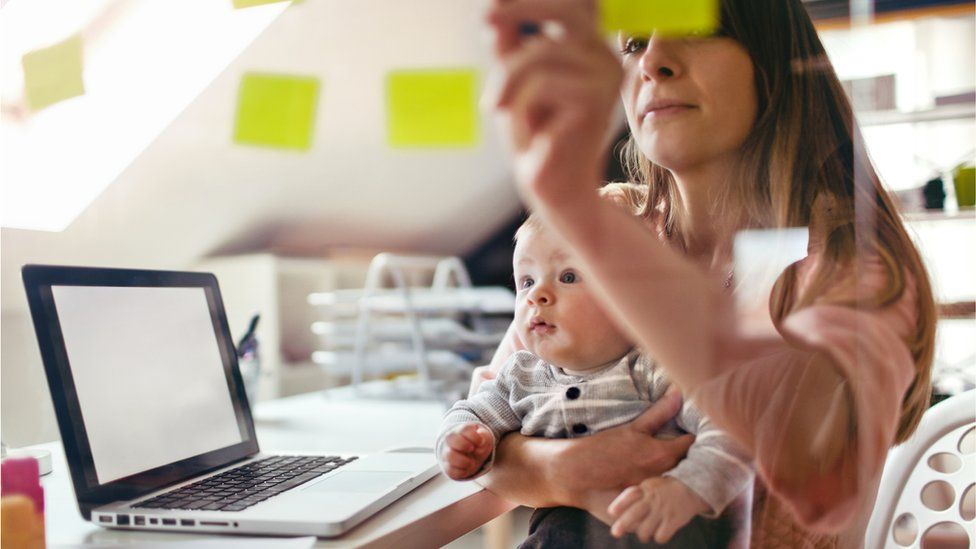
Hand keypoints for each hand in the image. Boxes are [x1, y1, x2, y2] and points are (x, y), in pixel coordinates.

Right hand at [440, 424, 494, 479]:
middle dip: (463, 444)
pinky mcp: (448, 467)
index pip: (464, 429)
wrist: (470, 454)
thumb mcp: (484, 437)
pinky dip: (461, 472)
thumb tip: (480, 443)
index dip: (474, 436)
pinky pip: (450, 470)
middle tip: (472, 449)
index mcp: (462, 430)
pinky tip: (467, 469)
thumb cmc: (477, 443)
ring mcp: (448, 453)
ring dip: (463, 461)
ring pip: (449, 455)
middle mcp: (451, 440)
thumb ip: (484, 437)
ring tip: (471, 462)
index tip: (480, 442)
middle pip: (450, 438)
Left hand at [485, 0, 621, 205]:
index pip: (577, 4)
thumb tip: (493, 13)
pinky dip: (519, 105)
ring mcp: (605, 79)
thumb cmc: (536, 135)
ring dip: (506, 80)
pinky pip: (541, 85)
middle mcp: (605, 58)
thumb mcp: (515, 82)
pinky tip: (527, 130)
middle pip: (568, 10)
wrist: (553, 186)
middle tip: (485, 18)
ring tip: (498, 107)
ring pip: (541, 54)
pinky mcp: (595, 102)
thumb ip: (509, 48)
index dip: (537, 0)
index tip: (493, 6)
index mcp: (590, 49)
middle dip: (522, 8)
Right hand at [547, 392, 694, 505]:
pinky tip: (656, 487)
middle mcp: (664, 476)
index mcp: (664, 454)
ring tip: (664, 470)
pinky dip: (662, 495)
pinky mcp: (645, 508)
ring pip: (676, 485)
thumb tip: (678, 391)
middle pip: (688, 467)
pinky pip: (661, 503)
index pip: (692, 445)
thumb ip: (659, 412)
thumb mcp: (632, 428)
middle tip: (679, 449)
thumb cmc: (603, 449)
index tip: (690, 433)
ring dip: (676, 477)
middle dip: (688, 458)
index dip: (693, 437)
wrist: (576, 475)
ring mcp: (655, 495)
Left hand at [608, 477, 710, 543]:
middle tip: (615, 533)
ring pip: (646, 529)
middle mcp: (653, 500)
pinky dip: (658, 537)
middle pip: (634, 513)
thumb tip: (613, 509)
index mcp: (646, 489)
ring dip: (642, 535)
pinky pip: (661, 535)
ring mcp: (663, 510)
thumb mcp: (649, 485)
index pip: (630, 495)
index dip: (620, 504)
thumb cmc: (663, 489)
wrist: (691, 489)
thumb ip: (635, 494)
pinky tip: (659, 534)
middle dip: (623, 524)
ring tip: (644, 535)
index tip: (611, 512)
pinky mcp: (674, 520)